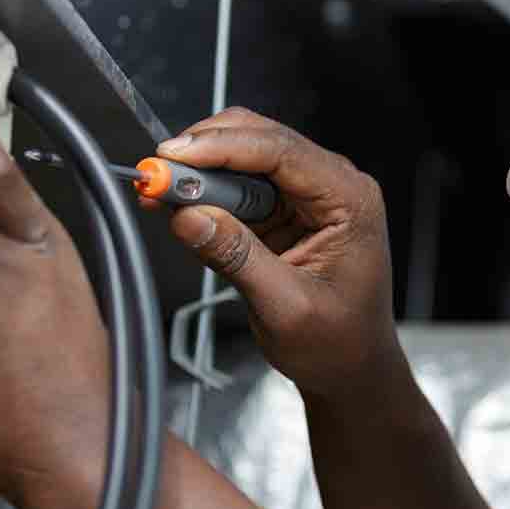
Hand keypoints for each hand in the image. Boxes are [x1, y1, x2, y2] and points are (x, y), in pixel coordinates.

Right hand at [148, 108, 399, 400]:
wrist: (352, 368)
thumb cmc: (339, 344)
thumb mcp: (286, 308)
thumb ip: (237, 258)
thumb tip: (188, 216)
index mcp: (350, 201)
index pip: (282, 151)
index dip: (222, 148)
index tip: (172, 157)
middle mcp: (334, 187)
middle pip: (261, 140)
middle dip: (205, 153)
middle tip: (157, 175)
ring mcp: (308, 196)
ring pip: (244, 158)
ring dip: (200, 173)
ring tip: (161, 194)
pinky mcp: (284, 211)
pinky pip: (238, 187)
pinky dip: (205, 193)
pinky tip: (178, 206)